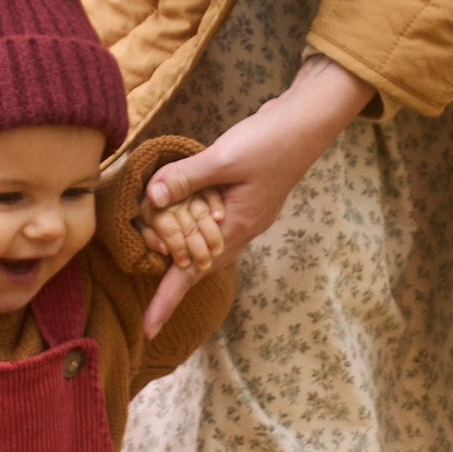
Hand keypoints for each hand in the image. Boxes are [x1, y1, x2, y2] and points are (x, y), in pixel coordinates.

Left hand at [138, 54, 368, 337]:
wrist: (308, 121)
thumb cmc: (271, 140)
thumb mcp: (225, 157)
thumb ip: (186, 178)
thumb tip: (151, 198)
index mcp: (236, 227)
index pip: (193, 274)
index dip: (167, 301)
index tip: (147, 330)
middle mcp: (243, 229)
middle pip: (200, 266)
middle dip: (173, 278)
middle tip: (144, 278)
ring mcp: (247, 215)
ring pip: (209, 247)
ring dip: (184, 251)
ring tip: (157, 250)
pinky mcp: (247, 199)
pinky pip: (216, 226)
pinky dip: (195, 227)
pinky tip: (183, 216)